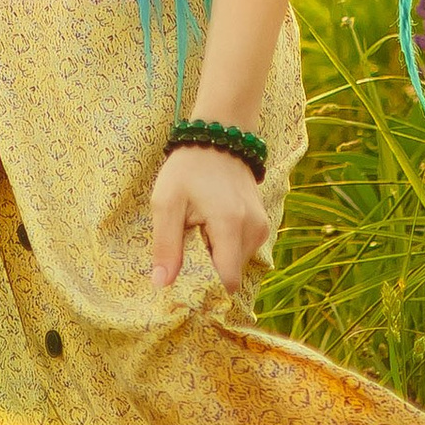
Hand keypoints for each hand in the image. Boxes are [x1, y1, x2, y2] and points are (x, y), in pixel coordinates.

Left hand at [149, 143, 266, 295]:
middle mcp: (253, 229)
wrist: (218, 136)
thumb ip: (165, 245)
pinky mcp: (262, 225)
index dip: (205, 288)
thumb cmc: (188, 168)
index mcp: (230, 224)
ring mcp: (262, 227)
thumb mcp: (166, 202)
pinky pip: (243, 251)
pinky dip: (226, 247)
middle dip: (208, 270)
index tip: (185, 279)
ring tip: (200, 231)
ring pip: (237, 264)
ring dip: (217, 258)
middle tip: (188, 246)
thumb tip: (161, 284)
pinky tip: (212, 227)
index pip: (226, 280)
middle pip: (231, 274)